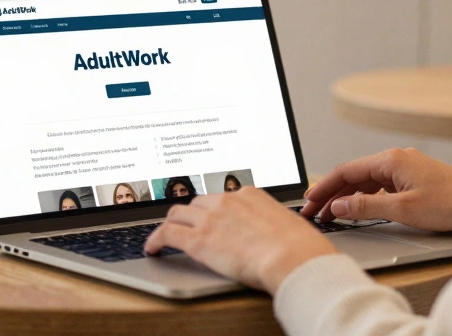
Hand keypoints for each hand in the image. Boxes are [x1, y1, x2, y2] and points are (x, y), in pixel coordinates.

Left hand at [144, 187, 337, 292]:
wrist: (292, 257)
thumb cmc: (299, 247)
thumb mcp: (288, 223)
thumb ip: (273, 223)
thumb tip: (276, 232)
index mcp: (250, 195)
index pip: (223, 198)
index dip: (213, 209)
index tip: (210, 216)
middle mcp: (227, 201)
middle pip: (198, 203)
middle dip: (191, 214)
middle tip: (187, 225)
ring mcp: (211, 218)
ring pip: (178, 213)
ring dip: (171, 223)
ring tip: (166, 234)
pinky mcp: (198, 240)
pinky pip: (167, 233)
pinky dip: (156, 239)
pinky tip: (153, 248)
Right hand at [303, 147, 451, 231]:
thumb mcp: (402, 210)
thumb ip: (365, 207)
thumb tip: (338, 206)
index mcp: (391, 160)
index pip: (345, 171)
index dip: (323, 188)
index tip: (308, 203)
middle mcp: (396, 159)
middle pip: (353, 175)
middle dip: (331, 194)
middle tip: (314, 212)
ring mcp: (406, 167)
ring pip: (367, 181)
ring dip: (347, 197)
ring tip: (331, 214)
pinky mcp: (414, 178)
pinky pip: (381, 185)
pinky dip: (365, 197)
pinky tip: (360, 209)